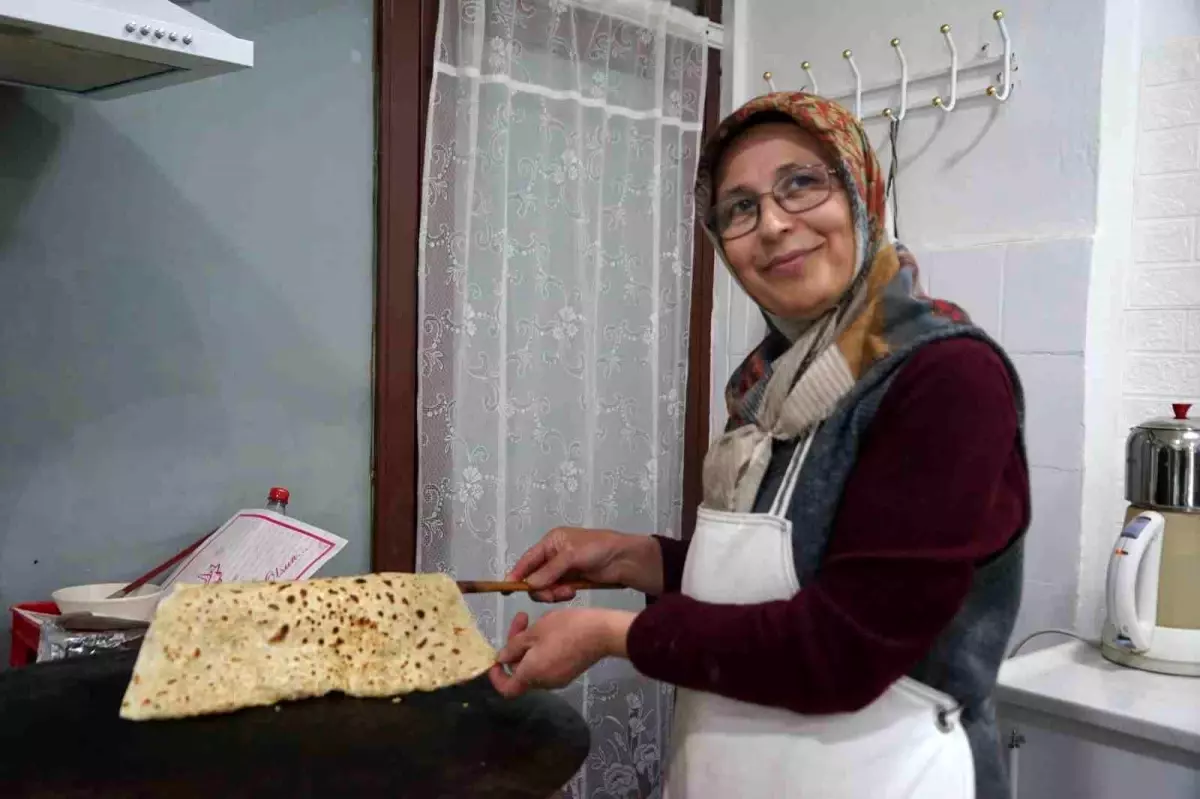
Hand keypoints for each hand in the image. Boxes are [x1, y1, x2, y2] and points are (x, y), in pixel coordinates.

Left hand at [488, 608, 634, 697]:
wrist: (602, 632)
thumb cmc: (565, 629)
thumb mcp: (535, 632)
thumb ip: (514, 647)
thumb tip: (502, 659)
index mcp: (531, 674)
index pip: (507, 689)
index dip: (497, 677)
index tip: (496, 659)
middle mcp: (544, 683)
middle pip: (521, 671)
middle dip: (516, 647)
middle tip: (522, 619)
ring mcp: (559, 678)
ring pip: (534, 666)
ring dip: (530, 646)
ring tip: (537, 621)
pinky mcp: (570, 672)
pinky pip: (548, 664)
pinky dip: (543, 650)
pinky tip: (551, 630)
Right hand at [507, 527, 662, 600]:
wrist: (624, 559)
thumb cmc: (597, 549)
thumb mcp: (571, 556)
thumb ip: (549, 571)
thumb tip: (529, 585)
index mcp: (551, 542)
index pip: (527, 560)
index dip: (516, 574)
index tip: (507, 589)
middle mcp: (553, 555)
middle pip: (534, 577)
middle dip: (542, 588)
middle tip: (555, 593)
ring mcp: (563, 569)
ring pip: (546, 587)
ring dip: (553, 592)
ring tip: (569, 592)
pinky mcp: (572, 581)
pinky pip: (558, 591)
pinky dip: (562, 594)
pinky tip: (573, 592)